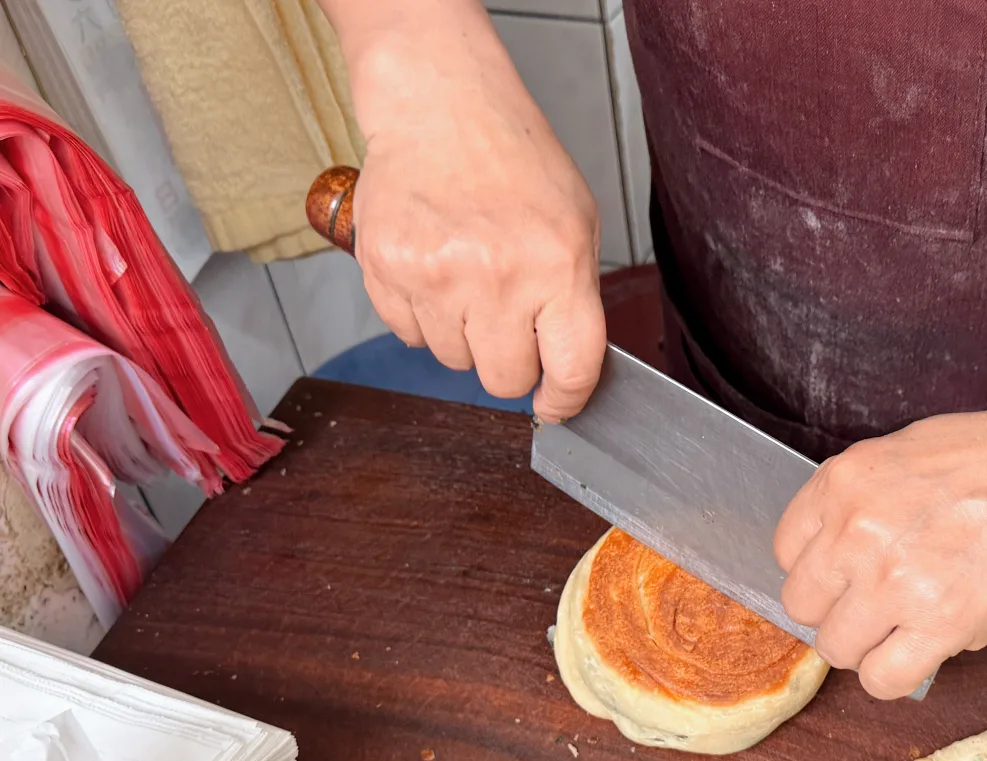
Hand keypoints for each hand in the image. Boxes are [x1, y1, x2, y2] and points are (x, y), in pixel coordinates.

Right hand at [338, 1, 605, 420]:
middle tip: (508, 318)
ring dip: (463, 333)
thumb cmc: (514, 161)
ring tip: (468, 275)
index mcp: (556, 266)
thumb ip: (576, 300)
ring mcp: (434, 276)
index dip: (565, 400)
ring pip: (453, 360)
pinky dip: (422, 314)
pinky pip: (408, 334)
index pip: (570, 371)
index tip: (557, 405)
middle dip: (510, 362)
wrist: (439, 105)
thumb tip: (569, 370)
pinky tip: (435, 266)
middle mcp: (495, 277)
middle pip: (503, 381)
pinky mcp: (385, 270)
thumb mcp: (577, 223)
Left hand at [774, 399, 986, 698]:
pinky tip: (917, 654)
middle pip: (803, 604)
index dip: (821, 569)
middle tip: (878, 604)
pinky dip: (892, 675)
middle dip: (837, 609)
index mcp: (843, 483)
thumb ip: (858, 502)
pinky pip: (880, 678)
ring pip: (837, 648)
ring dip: (865, 646)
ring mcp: (895, 581)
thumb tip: (834, 557)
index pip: (787, 552)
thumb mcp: (901, 455)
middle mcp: (857, 532)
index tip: (848, 574)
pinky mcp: (939, 623)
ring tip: (903, 629)